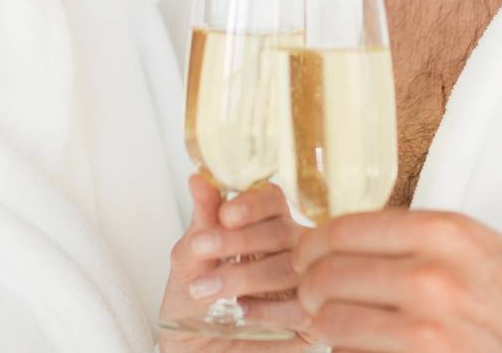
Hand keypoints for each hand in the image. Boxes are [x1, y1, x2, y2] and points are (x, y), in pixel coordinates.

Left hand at [158, 172, 313, 350]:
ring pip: (293, 267)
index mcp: (263, 228)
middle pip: (283, 231)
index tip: (225, 215)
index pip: (272, 200)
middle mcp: (290, 251)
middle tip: (202, 249)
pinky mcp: (312, 322)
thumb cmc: (191, 306)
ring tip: (207, 289)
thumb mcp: (189, 261)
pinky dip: (269, 309)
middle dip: (240, 240)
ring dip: (246, 275)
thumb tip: (198, 180)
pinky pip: (305, 307)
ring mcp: (305, 285)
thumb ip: (200, 222)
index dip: (252, 204)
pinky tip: (244, 312)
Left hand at [293, 209, 501, 351]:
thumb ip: (411, 235)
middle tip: (311, 294)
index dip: (312, 245)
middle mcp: (432, 278)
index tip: (307, 256)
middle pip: (326, 275)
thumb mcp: (474, 244)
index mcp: (443, 233)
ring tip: (333, 323)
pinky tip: (363, 347)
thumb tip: (339, 236)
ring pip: (331, 322)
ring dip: (323, 325)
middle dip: (309, 287)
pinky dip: (348, 352)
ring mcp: (427, 331)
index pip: (341, 229)